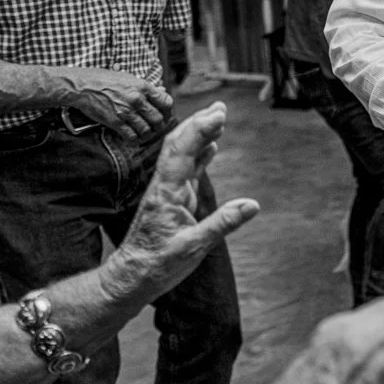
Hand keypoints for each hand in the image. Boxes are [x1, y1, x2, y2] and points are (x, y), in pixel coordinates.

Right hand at [59, 66, 171, 139]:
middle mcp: (137, 99)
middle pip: (158, 119)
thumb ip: (145, 88)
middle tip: (155, 127)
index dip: (168, 111)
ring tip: (144, 133)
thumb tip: (161, 93)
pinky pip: (131, 136)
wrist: (81, 86)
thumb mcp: (128, 78)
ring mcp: (126, 111)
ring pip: (146, 130)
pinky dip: (135, 140)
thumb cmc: (103, 79)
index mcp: (142, 86)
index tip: (164, 114)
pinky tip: (133, 138)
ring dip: (147, 134)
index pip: (166, 102)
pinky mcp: (115, 122)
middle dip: (159, 125)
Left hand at [100, 105, 258, 305]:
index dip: (200, 129)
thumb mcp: (193, 247)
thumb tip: (252, 205)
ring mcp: (168, 191)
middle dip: (200, 122)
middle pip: (179, 144)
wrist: (131, 276)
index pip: (183, 151)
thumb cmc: (157, 265)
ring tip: (219, 118)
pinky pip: (187, 170)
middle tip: (221, 106)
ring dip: (200, 134)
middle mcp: (165, 186)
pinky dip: (200, 154)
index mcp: (167, 192)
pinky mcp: (172, 200)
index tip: (220, 114)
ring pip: (183, 154)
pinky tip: (211, 148)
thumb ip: (222, 224)